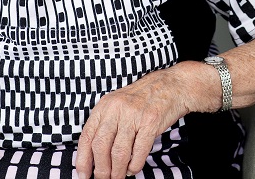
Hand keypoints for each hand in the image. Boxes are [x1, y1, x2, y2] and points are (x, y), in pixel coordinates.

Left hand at [75, 65, 201, 178]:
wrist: (171, 86)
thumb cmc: (143, 98)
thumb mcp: (118, 105)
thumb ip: (105, 125)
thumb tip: (94, 156)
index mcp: (105, 106)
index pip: (87, 136)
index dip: (83, 159)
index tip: (83, 175)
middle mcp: (117, 109)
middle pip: (101, 146)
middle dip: (101, 170)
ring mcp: (134, 115)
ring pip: (119, 152)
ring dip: (117, 171)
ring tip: (118, 178)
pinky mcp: (150, 122)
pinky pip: (139, 151)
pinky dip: (134, 165)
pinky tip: (133, 169)